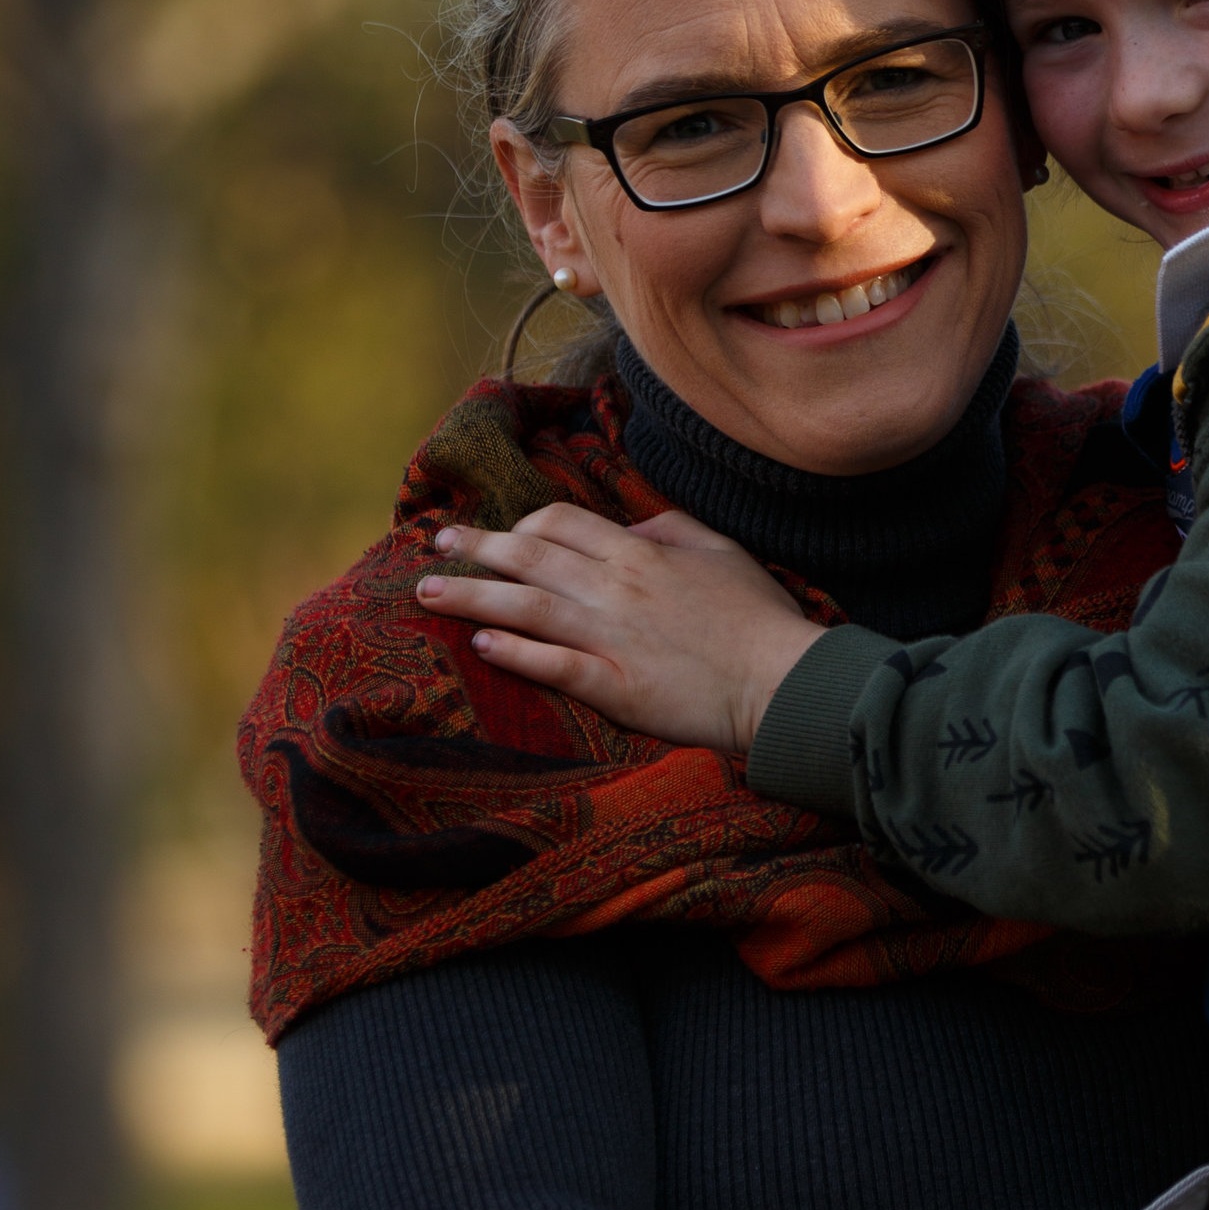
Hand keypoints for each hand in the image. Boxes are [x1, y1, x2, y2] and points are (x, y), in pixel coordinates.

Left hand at [414, 504, 826, 752]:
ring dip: (470, 596)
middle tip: (435, 545)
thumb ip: (671, 528)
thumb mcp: (721, 551)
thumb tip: (630, 527)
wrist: (783, 679)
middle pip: (528, 558)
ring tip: (426, 592)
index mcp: (640, 552)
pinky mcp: (616, 686)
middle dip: (475, 548)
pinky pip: (552, 665)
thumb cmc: (759, 616)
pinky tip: (481, 644)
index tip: (500, 534)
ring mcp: (612, 637)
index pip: (561, 523)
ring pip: (526, 607)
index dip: (522, 525)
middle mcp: (616, 587)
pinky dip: (514, 652)